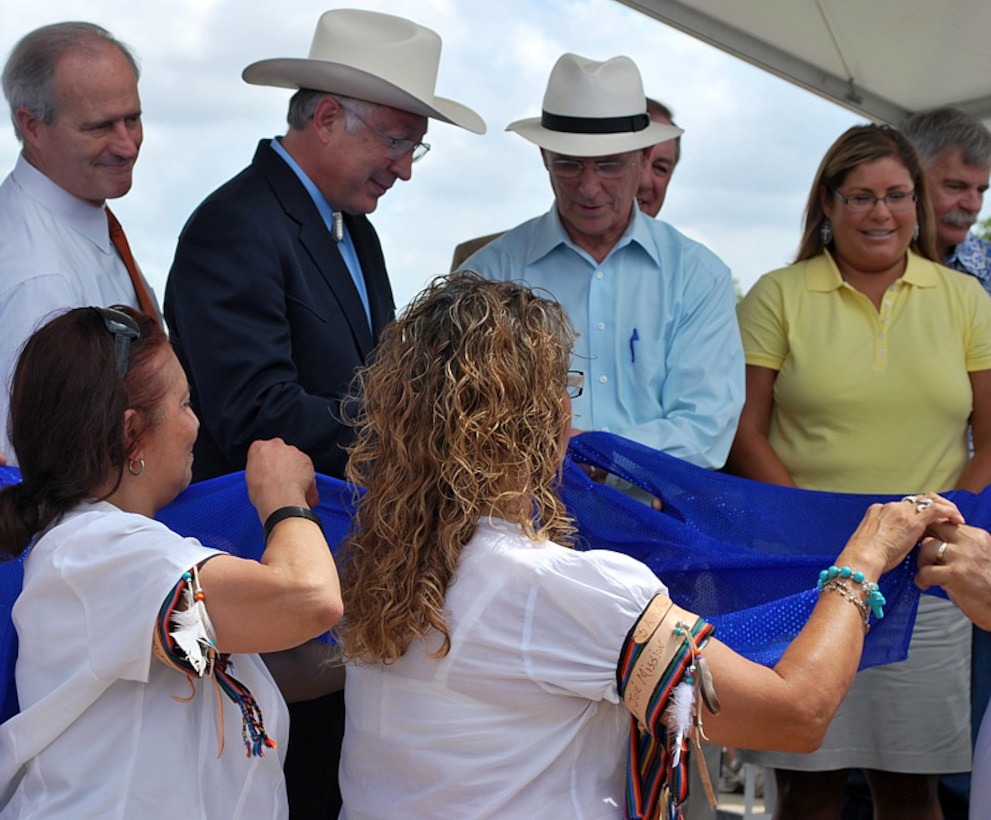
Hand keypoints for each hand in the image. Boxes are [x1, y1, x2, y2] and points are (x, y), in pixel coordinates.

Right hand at [246, 438, 318, 520]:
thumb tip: (266, 477)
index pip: (261, 451)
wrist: (279, 497)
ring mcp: (293, 451)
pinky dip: (306, 478)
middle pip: (280, 452)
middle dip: (281, 463)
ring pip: (295, 459)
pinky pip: (306, 468)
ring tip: (291, 488)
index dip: (265, 463)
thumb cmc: (263, 491)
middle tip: (280, 479)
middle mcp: (276, 445)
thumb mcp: (251, 478)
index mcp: (259, 448)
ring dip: (294, 470)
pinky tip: (302, 491)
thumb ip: (259, 470)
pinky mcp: (306, 459)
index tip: (267, 472)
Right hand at [837, 493, 963, 575]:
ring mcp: (901, 512)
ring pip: (928, 501)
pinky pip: (937, 509)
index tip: (923, 524)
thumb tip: (890, 544)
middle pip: (915, 501)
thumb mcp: (870, 543)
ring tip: (953, 518)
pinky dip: (949, 512)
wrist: (861, 558)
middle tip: (942, 518)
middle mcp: (889, 507)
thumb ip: (881, 537)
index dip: (914, 513)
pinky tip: (957, 520)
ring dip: (943, 508)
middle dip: (930, 508)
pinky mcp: (913, 521)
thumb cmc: (863, 558)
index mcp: (876, 511)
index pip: (901, 507)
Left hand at [917, 524, 990, 629]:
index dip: (932, 532)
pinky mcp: (956, 575)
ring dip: (921, 561)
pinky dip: (921, 579)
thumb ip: (964, 545)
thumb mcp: (982, 556)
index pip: (946, 523)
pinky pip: (925, 571)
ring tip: (926, 572)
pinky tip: (925, 584)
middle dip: (923, 540)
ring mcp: (962, 557)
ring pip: (927, 547)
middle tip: (924, 555)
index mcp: (978, 536)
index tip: (927, 541)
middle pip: (934, 528)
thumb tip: (939, 539)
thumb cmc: (990, 585)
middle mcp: (971, 543)